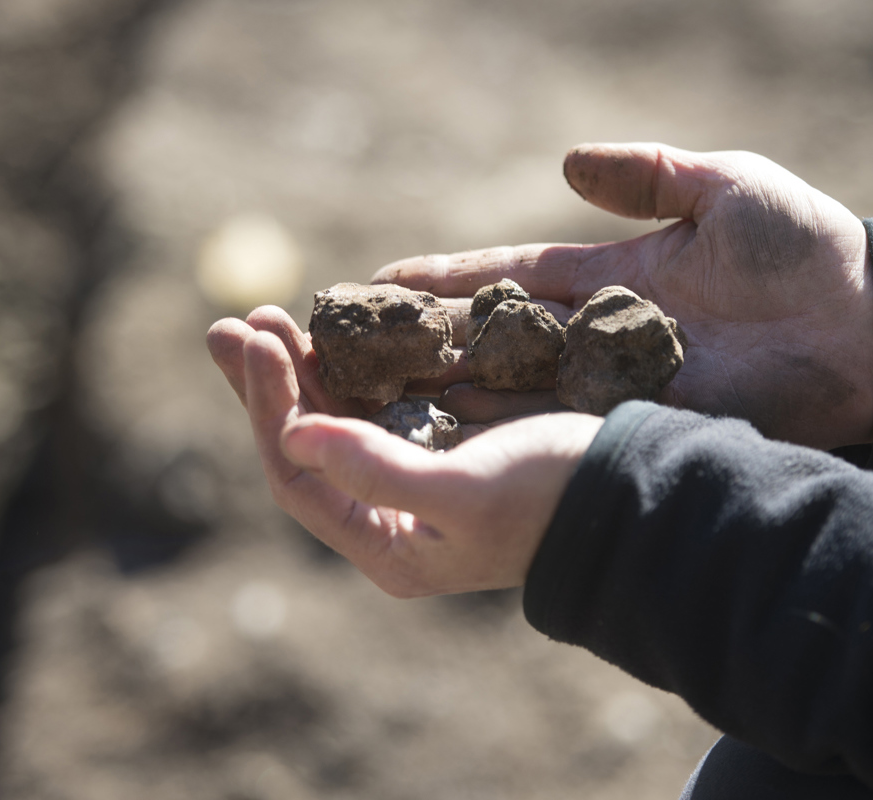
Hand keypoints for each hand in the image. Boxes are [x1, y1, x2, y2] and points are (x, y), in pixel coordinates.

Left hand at [207, 309, 601, 596]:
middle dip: (270, 383)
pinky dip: (351, 368)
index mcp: (390, 547)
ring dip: (304, 370)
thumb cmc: (555, 498)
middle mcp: (392, 520)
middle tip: (236, 321)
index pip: (298, 476)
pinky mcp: (443, 448)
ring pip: (335, 422)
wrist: (635, 496)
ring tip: (271, 316)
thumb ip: (377, 471)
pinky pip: (376, 406)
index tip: (258, 341)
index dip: (269, 407)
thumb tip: (293, 438)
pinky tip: (335, 333)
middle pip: (304, 447)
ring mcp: (415, 482)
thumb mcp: (466, 490)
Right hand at [374, 143, 872, 449]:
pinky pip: (563, 424)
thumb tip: (566, 163)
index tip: (385, 282)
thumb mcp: (723, 187)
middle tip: (355, 351)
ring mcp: (619, 382)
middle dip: (430, 344)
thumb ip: (647, 175)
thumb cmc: (804, 248)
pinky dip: (509, 428)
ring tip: (378, 395)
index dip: (449, 279)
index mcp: (617, 274)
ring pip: (517, 388)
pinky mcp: (645, 420)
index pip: (513, 275)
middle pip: (498, 338)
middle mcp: (604, 334)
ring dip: (451, 392)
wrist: (867, 330)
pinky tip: (451, 430)